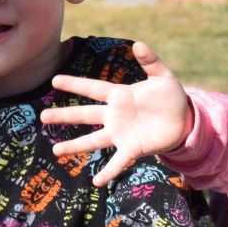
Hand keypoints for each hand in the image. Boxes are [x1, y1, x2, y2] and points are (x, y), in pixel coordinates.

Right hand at [36, 41, 191, 187]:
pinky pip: (117, 162)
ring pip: (94, 140)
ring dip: (75, 146)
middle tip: (43, 117)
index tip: (55, 80)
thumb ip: (151, 61)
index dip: (75, 84)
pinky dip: (108, 171)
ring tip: (56, 150)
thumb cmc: (170, 97)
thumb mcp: (163, 76)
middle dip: (65, 116)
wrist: (184, 121)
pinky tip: (96, 182)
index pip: (93, 88)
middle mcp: (115, 115)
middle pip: (86, 115)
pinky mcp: (132, 149)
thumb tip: (137, 44)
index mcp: (120, 96)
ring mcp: (121, 133)